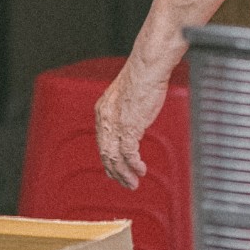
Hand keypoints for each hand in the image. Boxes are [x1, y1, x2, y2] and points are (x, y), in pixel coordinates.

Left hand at [95, 58, 169, 189]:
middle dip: (116, 172)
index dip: (109, 159)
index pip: (102, 142)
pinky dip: (134, 165)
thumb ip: (126, 113)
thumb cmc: (142, 76)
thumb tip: (134, 124)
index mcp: (103, 110)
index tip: (116, 170)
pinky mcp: (129, 127)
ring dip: (124, 174)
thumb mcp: (127, 97)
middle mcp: (105, 119)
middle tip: (126, 182)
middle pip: (105, 154)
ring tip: (133, 183)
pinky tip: (141, 170)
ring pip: (115, 158)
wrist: (147, 67)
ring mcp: (116, 124)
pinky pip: (129, 153)